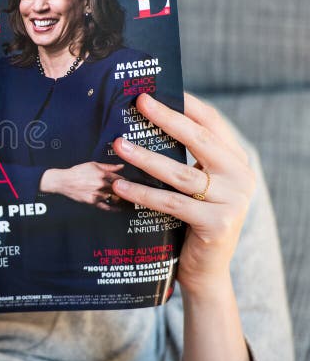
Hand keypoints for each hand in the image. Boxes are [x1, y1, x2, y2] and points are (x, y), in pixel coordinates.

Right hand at [41, 162, 124, 209]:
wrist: (63, 181)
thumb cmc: (77, 172)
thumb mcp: (93, 164)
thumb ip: (109, 166)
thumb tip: (122, 166)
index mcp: (102, 174)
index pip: (120, 178)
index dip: (127, 181)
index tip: (132, 184)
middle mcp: (100, 184)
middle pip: (120, 189)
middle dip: (127, 191)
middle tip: (135, 193)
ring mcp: (97, 194)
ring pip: (115, 198)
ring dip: (123, 200)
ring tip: (130, 201)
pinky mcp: (92, 202)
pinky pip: (107, 207)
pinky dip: (115, 209)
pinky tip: (120, 209)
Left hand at [111, 92, 254, 295]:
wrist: (206, 270)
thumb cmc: (192, 219)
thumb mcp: (196, 184)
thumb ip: (185, 157)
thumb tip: (146, 120)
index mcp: (236, 160)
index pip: (211, 123)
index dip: (185, 104)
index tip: (156, 90)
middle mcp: (241, 177)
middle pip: (199, 139)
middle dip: (166, 118)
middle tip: (139, 102)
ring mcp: (232, 201)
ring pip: (180, 173)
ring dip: (145, 157)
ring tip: (118, 144)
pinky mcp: (217, 224)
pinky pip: (171, 203)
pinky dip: (142, 193)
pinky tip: (119, 185)